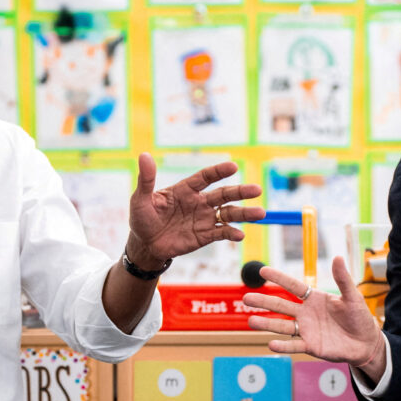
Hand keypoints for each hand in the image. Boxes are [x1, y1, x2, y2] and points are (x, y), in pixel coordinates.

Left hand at [125, 153, 263, 266]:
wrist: (145, 245)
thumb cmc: (142, 219)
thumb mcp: (140, 199)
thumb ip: (146, 179)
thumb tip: (144, 155)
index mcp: (185, 190)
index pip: (205, 177)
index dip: (219, 171)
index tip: (233, 166)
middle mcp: (199, 202)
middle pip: (224, 194)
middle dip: (241, 192)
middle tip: (257, 189)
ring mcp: (204, 219)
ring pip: (228, 214)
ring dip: (244, 213)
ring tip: (260, 213)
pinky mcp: (205, 236)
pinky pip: (222, 233)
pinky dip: (231, 233)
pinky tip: (240, 235)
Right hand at [243, 257, 384, 371]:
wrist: (366, 343)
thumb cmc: (359, 317)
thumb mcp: (353, 297)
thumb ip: (343, 279)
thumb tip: (338, 257)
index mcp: (314, 298)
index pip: (293, 286)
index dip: (279, 278)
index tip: (263, 271)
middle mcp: (306, 313)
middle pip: (281, 305)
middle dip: (264, 301)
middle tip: (246, 298)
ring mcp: (306, 330)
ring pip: (282, 326)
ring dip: (267, 323)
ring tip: (251, 321)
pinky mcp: (311, 346)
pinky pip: (294, 346)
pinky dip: (282, 346)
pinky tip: (270, 344)